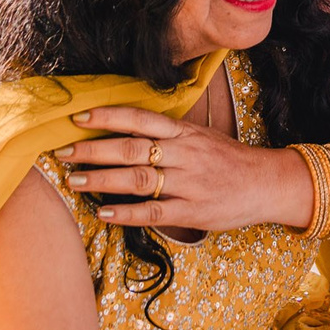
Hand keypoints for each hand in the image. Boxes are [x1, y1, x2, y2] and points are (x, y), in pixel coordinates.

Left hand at [55, 107, 314, 235]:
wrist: (266, 183)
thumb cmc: (227, 160)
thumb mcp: (200, 137)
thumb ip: (166, 134)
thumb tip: (124, 131)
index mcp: (184, 132)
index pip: (139, 118)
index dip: (107, 116)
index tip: (77, 117)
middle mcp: (184, 154)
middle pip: (130, 149)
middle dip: (93, 150)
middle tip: (63, 151)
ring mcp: (188, 184)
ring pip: (136, 180)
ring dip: (100, 180)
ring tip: (73, 180)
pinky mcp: (192, 212)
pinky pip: (153, 212)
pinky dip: (125, 213)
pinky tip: (103, 213)